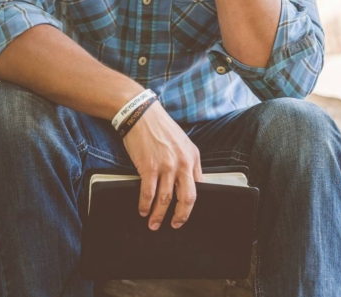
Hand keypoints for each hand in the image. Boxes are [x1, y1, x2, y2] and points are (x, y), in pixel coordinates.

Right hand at [122, 104, 202, 230]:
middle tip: (175, 225)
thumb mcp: (183, 143)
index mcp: (193, 158)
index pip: (199, 187)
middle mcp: (183, 164)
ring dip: (158, 215)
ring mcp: (166, 166)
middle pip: (187, 198)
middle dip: (180, 216)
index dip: (192, 204)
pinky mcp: (149, 167)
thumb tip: (189, 182)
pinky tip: (142, 210)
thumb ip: (188, 162)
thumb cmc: (161, 129)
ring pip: (165, 199)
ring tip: (153, 223)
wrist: (141, 114)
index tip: (186, 213)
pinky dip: (144, 205)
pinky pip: (148, 193)